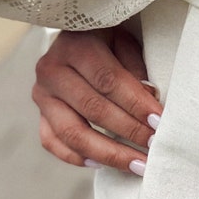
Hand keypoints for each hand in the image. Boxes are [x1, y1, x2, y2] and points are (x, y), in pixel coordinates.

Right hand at [33, 26, 162, 175]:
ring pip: (72, 133)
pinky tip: (101, 164)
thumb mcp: (122, 40)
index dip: (135, 103)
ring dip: (107, 153)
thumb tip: (150, 103)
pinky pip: (52, 142)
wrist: (72, 34)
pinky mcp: (39, 113)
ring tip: (135, 164)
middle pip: (93, 109)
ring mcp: (42, 95)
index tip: (158, 121)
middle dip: (128, 131)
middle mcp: (53, 70)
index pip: (108, 80)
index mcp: (75, 46)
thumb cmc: (104, 38)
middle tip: (153, 146)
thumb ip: (135, 69)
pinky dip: (76, 157)